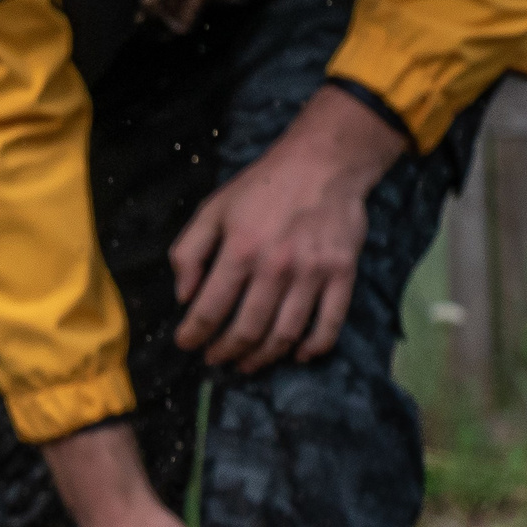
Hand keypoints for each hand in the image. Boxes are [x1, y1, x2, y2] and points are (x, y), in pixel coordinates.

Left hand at [170, 87, 406, 373]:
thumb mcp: (211, 211)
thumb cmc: (262, 188)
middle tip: (215, 359)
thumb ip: (188, 253)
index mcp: (240, 251)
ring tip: (246, 363)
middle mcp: (277, 267)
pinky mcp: (342, 274)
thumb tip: (183, 297)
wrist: (324, 163)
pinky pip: (330, 323)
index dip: (194, 335)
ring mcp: (313, 273)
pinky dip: (314, 346)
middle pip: (247, 330)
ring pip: (285, 334)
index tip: (186, 345)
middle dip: (225, 352)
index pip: (209, 310)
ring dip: (263, 357)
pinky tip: (298, 355)